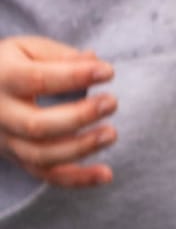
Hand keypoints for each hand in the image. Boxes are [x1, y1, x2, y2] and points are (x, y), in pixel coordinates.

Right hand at [0, 34, 117, 186]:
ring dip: (81, 148)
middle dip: (79, 117)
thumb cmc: (9, 64)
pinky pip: (46, 175)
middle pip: (37, 125)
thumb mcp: (27, 49)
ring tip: (111, 134)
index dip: (75, 76)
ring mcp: (6, 140)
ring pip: (41, 155)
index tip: (108, 72)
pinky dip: (78, 179)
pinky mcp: (17, 158)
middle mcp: (0, 114)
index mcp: (3, 78)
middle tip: (112, 102)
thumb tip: (94, 60)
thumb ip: (58, 55)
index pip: (38, 79)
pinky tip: (106, 174)